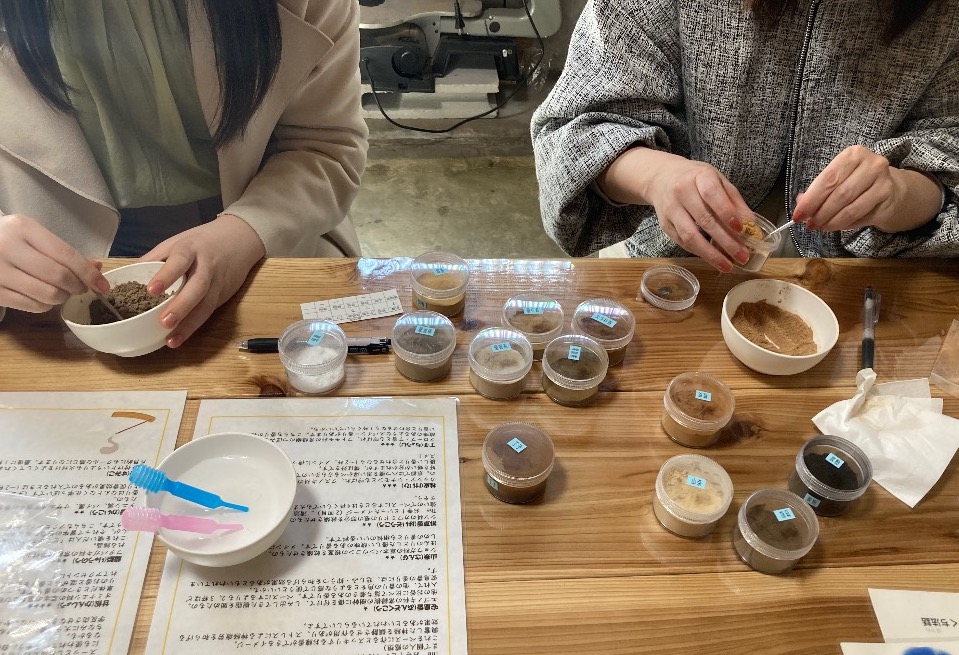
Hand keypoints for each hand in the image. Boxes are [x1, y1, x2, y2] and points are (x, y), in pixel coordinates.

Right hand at [0, 213, 110, 311]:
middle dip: (77, 287)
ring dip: (62, 297)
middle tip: (80, 288)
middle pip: (58, 276)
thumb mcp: (33, 235)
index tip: (103, 286)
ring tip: (60, 291)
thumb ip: (64, 251)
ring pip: (47, 294)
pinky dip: (44, 306)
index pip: (65, 254)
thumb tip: (97, 269)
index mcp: (22, 228)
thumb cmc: (8, 240)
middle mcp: (8, 247)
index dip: (88, 273)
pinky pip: (31, 306)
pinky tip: (42, 297)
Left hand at [140, 214, 264, 347]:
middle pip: (197, 288)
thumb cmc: (203, 240)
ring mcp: (218, 283)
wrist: (241, 238)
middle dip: (181, 306)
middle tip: (164, 323)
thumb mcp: (178, 241)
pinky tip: (180, 337)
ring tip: (171, 340)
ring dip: (189, 325)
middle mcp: (207, 267)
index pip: (180, 261)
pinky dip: (194, 326)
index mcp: (191, 249)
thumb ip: (156, 257)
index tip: (151, 290)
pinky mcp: (224, 296)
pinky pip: (208, 312)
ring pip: (206, 305)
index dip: (167, 275)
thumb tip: (129, 274)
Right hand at [599, 148, 751, 271]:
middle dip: (725, 241)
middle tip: (742, 256)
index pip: (711, 195)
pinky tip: (712, 259)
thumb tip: (752, 225)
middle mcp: (682, 192)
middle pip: (704, 220)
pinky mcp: (665, 224)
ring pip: (690, 236)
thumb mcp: (718, 181)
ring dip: (710, 254)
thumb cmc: (696, 179)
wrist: (662, 178)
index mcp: (699, 177)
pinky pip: (682, 242)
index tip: (741, 229)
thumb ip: (734, 201)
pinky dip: (699, 252)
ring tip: (727, 265)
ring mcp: (671, 210)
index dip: (726, 212)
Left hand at [794, 145, 942, 232]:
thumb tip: (800, 202)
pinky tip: (836, 226)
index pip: (828, 179)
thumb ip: (818, 190)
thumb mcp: (837, 180)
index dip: (810, 200)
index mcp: (853, 154)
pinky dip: (844, 224)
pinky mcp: (888, 200)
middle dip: (820, 213)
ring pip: (850, 208)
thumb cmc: (857, 182)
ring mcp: (883, 182)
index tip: (797, 215)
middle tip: (809, 224)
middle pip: (839, 194)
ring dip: (831, 222)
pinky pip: (861, 216)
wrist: (891, 189)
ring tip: (820, 227)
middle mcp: (872, 164)